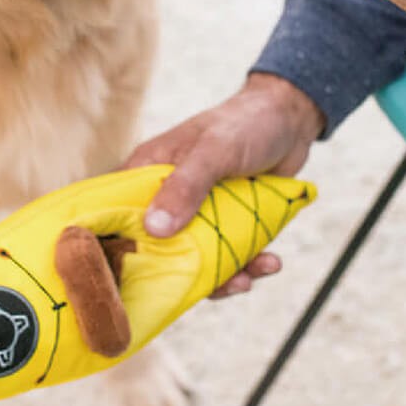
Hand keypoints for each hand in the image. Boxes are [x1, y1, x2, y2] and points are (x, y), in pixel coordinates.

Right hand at [123, 73, 324, 296]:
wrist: (290, 119)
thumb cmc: (243, 124)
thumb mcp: (213, 152)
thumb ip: (185, 187)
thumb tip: (154, 228)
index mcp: (149, 171)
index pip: (118, 210)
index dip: (115, 243)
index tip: (120, 280)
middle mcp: (167, 195)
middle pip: (157, 246)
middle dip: (180, 273)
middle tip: (205, 286)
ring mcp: (197, 213)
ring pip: (196, 258)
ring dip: (223, 276)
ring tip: (246, 278)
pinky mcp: (225, 224)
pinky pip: (228, 256)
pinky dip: (248, 265)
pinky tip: (269, 262)